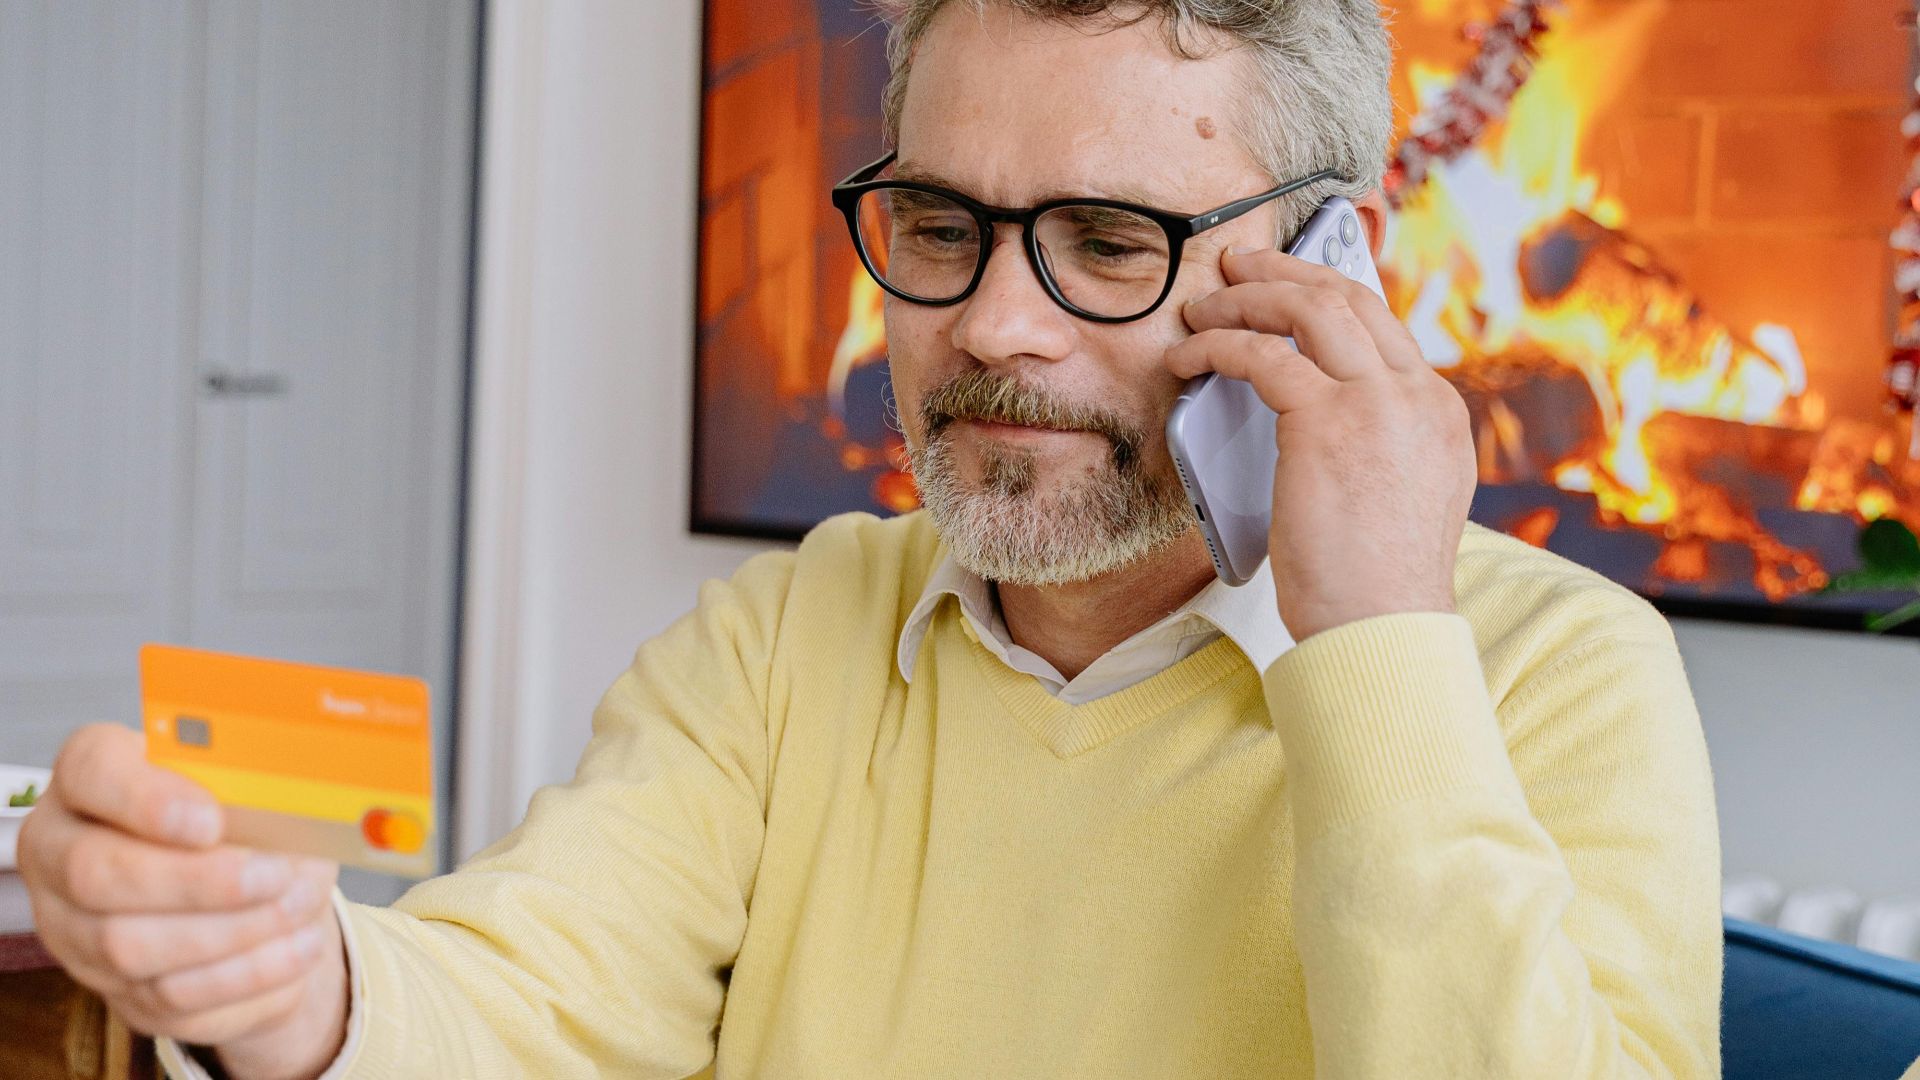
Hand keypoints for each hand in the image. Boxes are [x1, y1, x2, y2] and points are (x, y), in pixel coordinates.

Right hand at [18, 724, 348, 1079]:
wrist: (251, 883)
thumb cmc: (246, 814)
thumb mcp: (262, 784)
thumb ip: (263, 785)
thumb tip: (299, 810)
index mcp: (89, 775)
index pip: (90, 771)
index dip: (146, 800)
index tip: (212, 822)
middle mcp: (59, 849)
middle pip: (95, 873)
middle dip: (197, 881)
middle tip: (274, 876)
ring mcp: (73, 928)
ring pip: (127, 946)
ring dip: (230, 933)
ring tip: (298, 911)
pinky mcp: (115, 989)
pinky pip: (169, 998)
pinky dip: (244, 976)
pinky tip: (296, 949)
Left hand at [1167, 248, 1474, 640]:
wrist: (1381, 627)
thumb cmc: (1372, 584)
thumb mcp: (1399, 497)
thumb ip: (1378, 446)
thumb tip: (1324, 423)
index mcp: (1437, 411)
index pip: (1380, 325)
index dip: (1326, 295)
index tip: (1284, 289)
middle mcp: (1416, 394)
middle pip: (1348, 297)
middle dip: (1285, 273)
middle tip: (1237, 266)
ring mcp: (1378, 402)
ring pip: (1308, 309)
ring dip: (1247, 298)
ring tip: (1203, 305)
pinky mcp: (1327, 422)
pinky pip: (1262, 356)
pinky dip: (1218, 346)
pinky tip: (1188, 355)